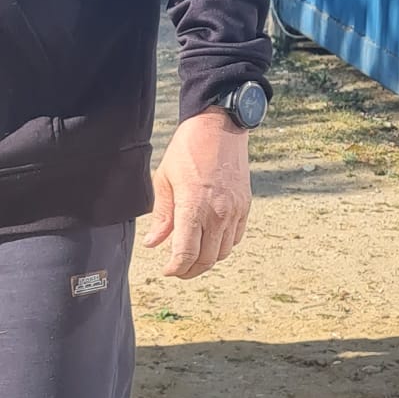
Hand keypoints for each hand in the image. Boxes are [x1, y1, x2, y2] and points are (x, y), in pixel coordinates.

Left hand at [143, 109, 251, 278]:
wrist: (219, 127)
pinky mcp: (245, 206)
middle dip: (189, 270)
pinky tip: (210, 241)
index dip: (175, 268)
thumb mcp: (164, 180)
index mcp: (193, 207)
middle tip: (177, 270)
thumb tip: (153, 243)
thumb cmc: (188, 149)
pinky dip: (222, 246)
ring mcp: (234, 211)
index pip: (186, 254)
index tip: (167, 270)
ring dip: (206, 260)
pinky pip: (235, 238)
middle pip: (206, 259)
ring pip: (222, 253)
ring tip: (192, 256)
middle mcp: (218, 213)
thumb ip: (161, 216)